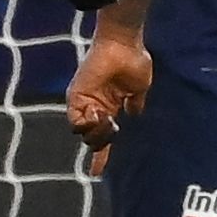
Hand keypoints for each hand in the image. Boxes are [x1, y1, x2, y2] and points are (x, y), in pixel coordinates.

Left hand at [66, 20, 154, 152]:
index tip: (97, 173)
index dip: (102, 156)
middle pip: (92, 139)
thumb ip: (136, 104)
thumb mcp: (140, 88)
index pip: (105, 136)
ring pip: (83, 134)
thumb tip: (133, 115)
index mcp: (110, 106)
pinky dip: (87, 125)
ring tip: (108, 118)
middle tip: (114, 126)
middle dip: (103, 143)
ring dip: (97, 133)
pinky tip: (100, 114)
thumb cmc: (134, 61)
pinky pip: (77, 121)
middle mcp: (95, 107)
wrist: (123, 44)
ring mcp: (85, 102)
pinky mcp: (77, 96)